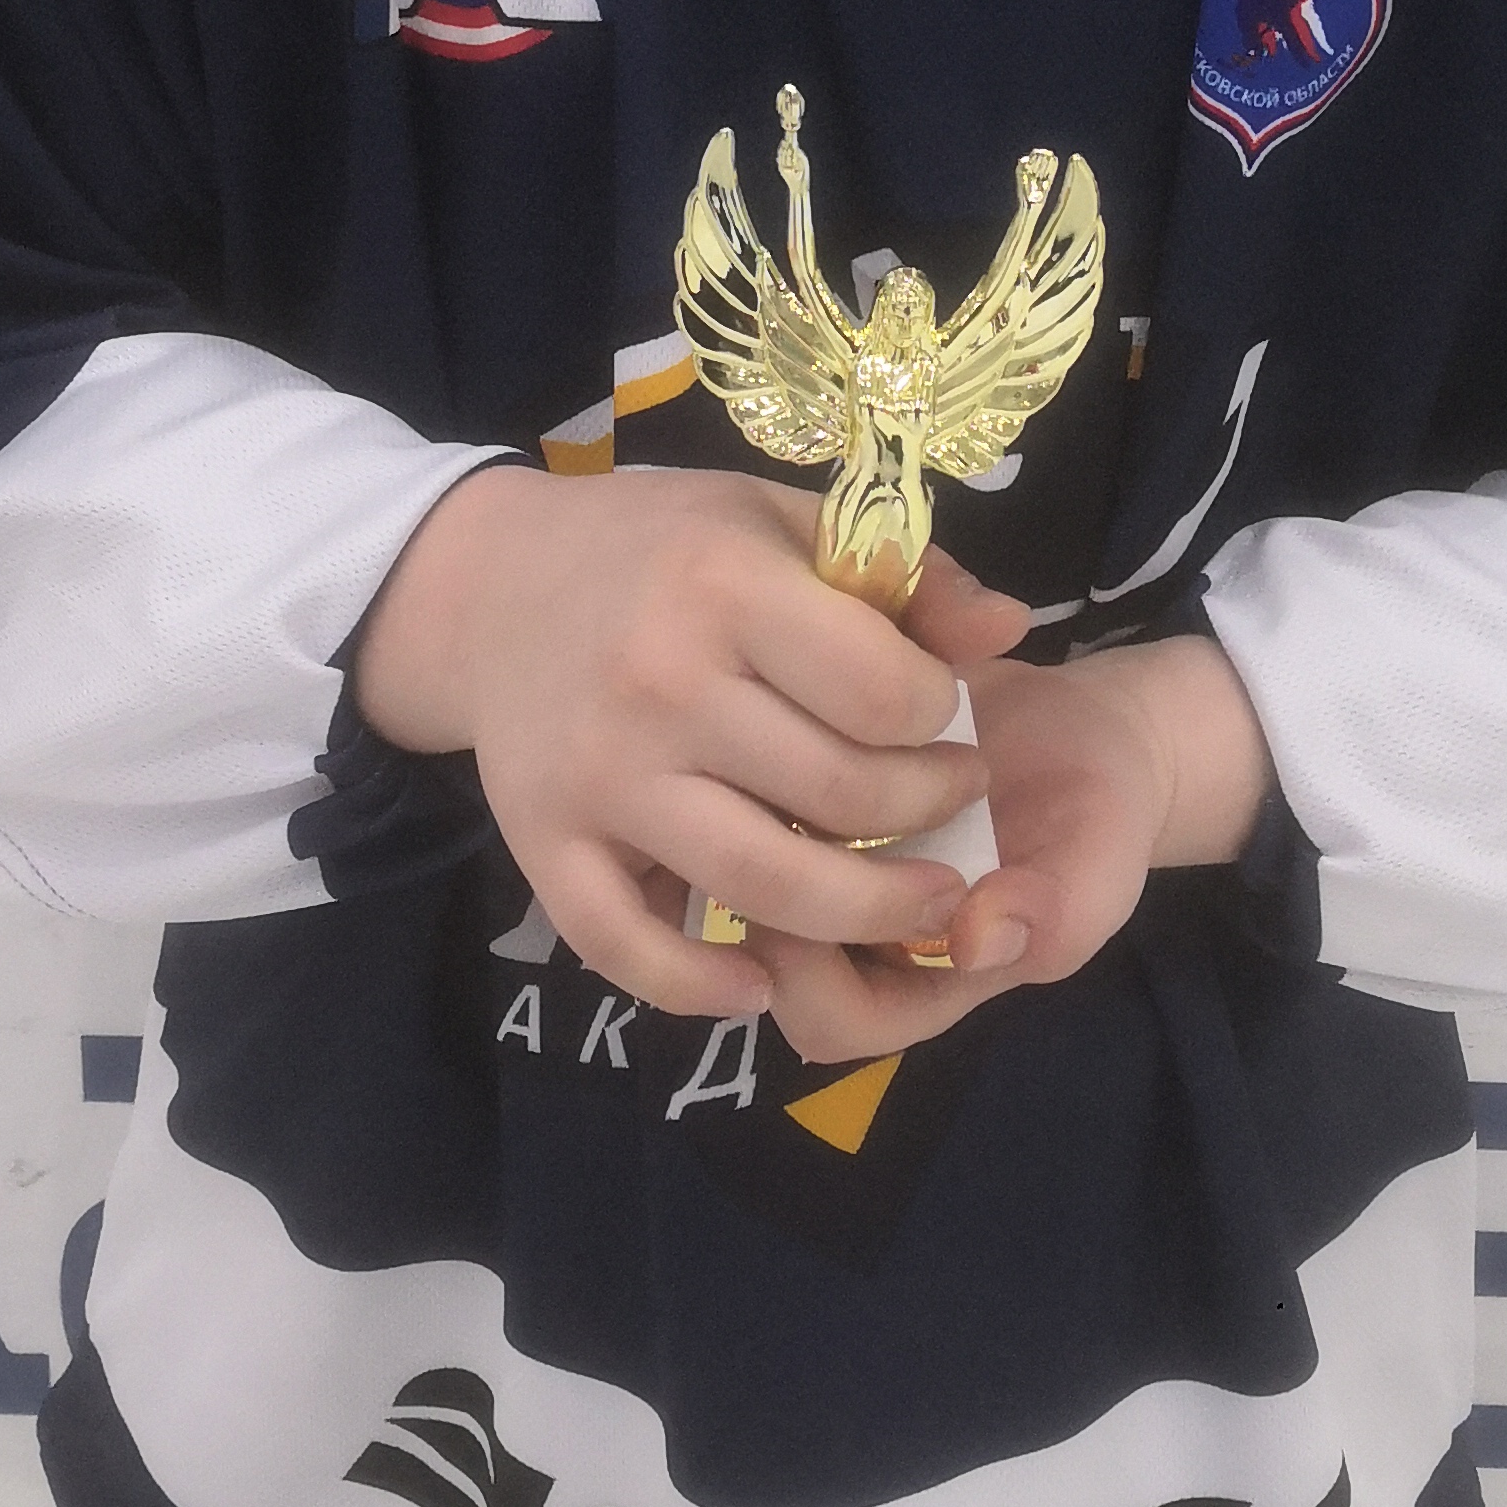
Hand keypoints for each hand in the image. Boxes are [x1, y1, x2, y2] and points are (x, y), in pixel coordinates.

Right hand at [351, 464, 1025, 1018]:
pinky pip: (626, 946)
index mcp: (723, 588)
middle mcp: (660, 686)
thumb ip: (903, 575)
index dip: (942, 717)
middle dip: (930, 813)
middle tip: (953, 800)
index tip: (948, 718)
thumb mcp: (778, 520)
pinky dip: (698, 987)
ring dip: (865, 913)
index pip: (883, 692)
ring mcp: (599, 777)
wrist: (493, 584)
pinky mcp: (545, 844)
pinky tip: (760, 983)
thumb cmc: (661, 546)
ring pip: (763, 888)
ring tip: (920, 898)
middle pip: (842, 798)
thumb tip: (1013, 628)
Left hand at [749, 628, 1275, 1067]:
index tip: (838, 896)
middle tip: (787, 807)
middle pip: (753, 940)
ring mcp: (824, 840)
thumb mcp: (1096, 878)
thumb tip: (979, 938)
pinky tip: (819, 691)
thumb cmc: (1095, 824)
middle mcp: (847, 913)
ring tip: (798, 741)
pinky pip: (754, 766)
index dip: (813, 979)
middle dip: (760, 876)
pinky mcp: (814, 759)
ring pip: (733, 848)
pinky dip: (778, 725)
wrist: (1094, 725)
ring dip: (752, 796)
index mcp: (908, 973)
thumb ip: (1052, 920)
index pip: (825, 1020)